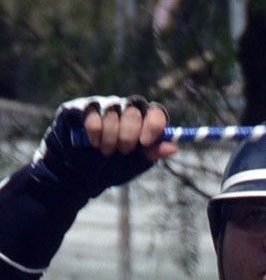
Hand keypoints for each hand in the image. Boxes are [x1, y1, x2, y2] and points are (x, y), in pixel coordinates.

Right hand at [38, 96, 172, 195]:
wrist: (77, 173)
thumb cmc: (109, 167)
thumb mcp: (133, 165)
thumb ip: (151, 154)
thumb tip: (173, 147)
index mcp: (143, 123)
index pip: (156, 112)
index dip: (154, 124)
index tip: (146, 141)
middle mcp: (125, 110)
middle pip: (135, 108)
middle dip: (130, 133)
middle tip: (123, 151)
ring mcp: (104, 106)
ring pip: (113, 111)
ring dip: (111, 135)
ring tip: (106, 151)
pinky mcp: (82, 107)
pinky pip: (92, 113)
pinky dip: (95, 130)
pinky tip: (93, 143)